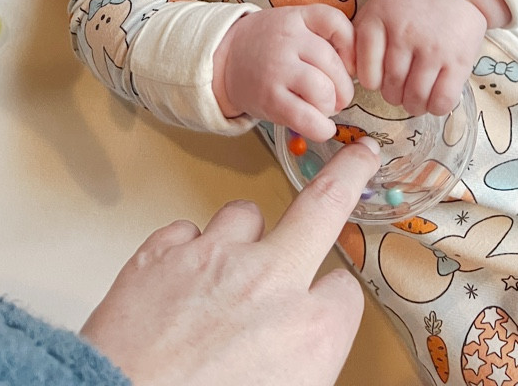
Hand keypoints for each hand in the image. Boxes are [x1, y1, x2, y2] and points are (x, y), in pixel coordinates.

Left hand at [81, 137, 380, 385]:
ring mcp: (212, 258)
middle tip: (357, 155)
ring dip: (242, 237)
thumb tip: (289, 355)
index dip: (330, 304)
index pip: (344, 292)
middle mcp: (268, 281)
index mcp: (311, 332)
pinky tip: (176, 283)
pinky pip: (186, 231)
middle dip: (346, 174)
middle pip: (322, 205)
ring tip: (224, 274)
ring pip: (245, 214)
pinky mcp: (160, 253)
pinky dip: (186, 251)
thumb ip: (300, 362)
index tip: (322, 310)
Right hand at [212, 5, 354, 139]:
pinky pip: (307, 118)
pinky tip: (321, 126)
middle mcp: (287, 41)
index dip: (351, 46)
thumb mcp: (293, 24)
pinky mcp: (270, 100)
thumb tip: (357, 67)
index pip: (335, 22)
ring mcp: (278, 70)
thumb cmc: (269, 44)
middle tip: (336, 95)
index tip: (349, 64)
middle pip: (334, 64)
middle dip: (343, 86)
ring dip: (331, 106)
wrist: (224, 59)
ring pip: (324, 91)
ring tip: (323, 107)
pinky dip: (322, 128)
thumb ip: (323, 34)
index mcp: (297, 18)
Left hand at [352, 0, 486, 114]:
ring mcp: (432, 50)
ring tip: (415, 96)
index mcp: (378, 21)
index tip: (378, 78)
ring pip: (415, 98)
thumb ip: (361, 35)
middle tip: (399, 88)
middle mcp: (403, 36)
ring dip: (413, 104)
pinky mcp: (458, 61)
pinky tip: (433, 97)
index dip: (372, 82)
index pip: (366, 73)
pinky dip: (435, 107)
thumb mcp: (377, 5)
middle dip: (393, 95)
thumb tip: (350, 71)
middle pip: (391, 88)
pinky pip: (442, 100)